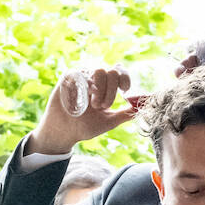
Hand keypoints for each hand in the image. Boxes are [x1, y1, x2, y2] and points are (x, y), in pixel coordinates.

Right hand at [25, 66, 139, 156]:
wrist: (63, 134)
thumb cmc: (84, 128)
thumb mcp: (109, 121)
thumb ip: (125, 114)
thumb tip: (141, 106)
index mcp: (105, 86)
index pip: (119, 72)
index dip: (125, 78)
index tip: (125, 91)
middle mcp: (94, 79)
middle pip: (112, 71)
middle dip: (111, 90)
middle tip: (103, 106)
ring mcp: (81, 77)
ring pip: (99, 70)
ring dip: (101, 89)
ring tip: (93, 105)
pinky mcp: (67, 79)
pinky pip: (81, 73)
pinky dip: (85, 88)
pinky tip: (82, 100)